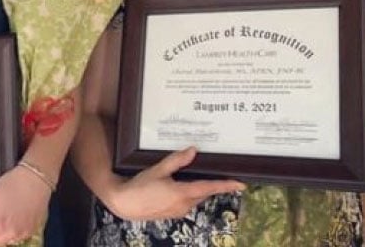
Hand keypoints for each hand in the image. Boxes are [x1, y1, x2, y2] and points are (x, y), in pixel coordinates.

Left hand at [0, 166, 50, 246]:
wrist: (36, 179)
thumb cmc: (13, 184)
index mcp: (0, 224)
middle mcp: (13, 233)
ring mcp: (24, 233)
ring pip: (7, 242)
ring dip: (1, 236)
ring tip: (2, 218)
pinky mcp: (32, 231)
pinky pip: (18, 238)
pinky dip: (12, 233)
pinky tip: (13, 219)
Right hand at [106, 146, 244, 220]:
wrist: (124, 204)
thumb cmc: (139, 186)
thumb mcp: (158, 170)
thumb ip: (176, 161)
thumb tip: (193, 150)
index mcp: (182, 193)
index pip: (209, 188)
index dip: (225, 186)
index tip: (240, 184)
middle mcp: (184, 205)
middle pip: (203, 193)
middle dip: (208, 184)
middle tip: (213, 172)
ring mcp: (179, 211)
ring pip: (195, 198)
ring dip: (197, 189)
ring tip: (191, 176)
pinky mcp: (173, 213)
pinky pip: (187, 202)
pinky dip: (188, 194)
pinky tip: (178, 186)